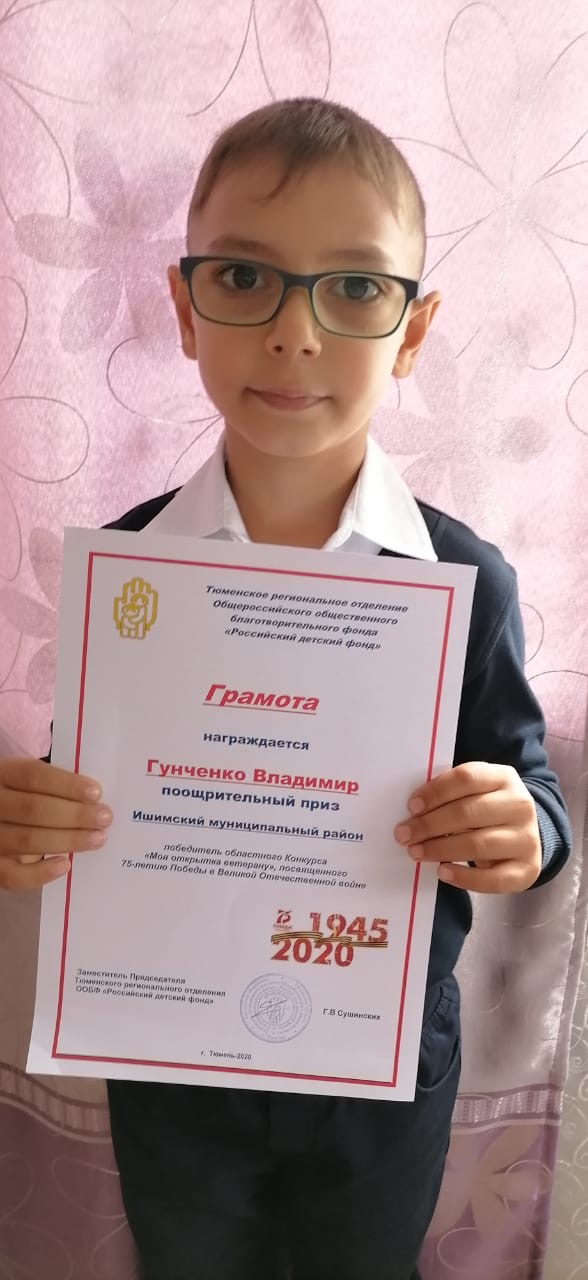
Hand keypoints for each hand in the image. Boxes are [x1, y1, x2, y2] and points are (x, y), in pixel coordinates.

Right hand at [0, 758, 111, 890]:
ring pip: (27, 840)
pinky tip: (65, 865)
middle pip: (33, 808)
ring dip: (68, 840)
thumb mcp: (25, 785)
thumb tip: (93, 800)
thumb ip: (49, 788)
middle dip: (74, 814)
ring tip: (97, 838)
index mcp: (2, 775)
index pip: (32, 775)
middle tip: (104, 818)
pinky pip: (13, 875)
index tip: (96, 792)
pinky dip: (40, 873)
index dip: (65, 784)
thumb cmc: (20, 800)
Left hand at [394, 762, 541, 893]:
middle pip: (468, 812)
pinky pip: (493, 879)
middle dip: (430, 824)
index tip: (412, 807)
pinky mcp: (527, 869)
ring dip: (440, 850)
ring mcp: (527, 839)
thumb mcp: (476, 792)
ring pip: (477, 844)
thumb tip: (414, 812)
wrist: (525, 835)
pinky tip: (442, 872)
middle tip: (404, 834)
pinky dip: (464, 877)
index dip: (436, 791)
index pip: (467, 778)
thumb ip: (451, 795)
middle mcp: (520, 806)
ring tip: (416, 852)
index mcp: (504, 778)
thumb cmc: (488, 810)